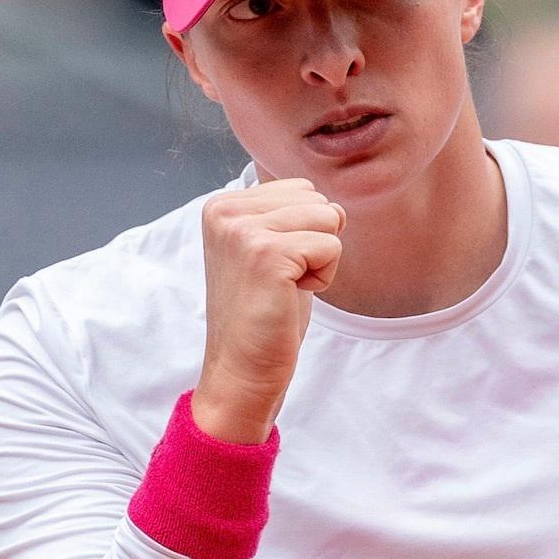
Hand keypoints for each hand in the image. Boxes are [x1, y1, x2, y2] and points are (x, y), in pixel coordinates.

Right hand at [192, 178, 344, 441]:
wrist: (242, 370)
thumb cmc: (263, 316)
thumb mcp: (268, 251)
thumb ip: (287, 217)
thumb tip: (336, 206)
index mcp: (223, 204)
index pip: (301, 189)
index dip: (303, 233)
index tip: (273, 269)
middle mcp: (226, 210)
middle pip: (317, 200)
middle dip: (315, 243)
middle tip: (281, 282)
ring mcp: (244, 230)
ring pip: (328, 219)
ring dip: (320, 261)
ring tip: (285, 289)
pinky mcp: (268, 254)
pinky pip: (331, 246)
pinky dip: (323, 278)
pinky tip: (291, 297)